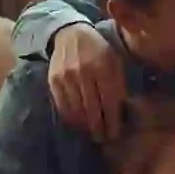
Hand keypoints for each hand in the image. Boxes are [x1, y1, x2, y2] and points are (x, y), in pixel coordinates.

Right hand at [49, 23, 125, 140]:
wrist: (70, 34)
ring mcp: (66, 77)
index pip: (109, 102)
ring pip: (77, 110)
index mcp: (104, 68)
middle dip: (99, 128)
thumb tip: (121, 110)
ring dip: (85, 125)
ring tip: (91, 133)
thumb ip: (118, 84)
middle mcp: (84, 73)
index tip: (115, 134)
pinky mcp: (53, 80)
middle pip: (92, 109)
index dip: (112, 121)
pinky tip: (77, 123)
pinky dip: (70, 117)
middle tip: (103, 138)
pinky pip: (62, 105)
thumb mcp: (115, 62)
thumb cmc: (99, 51)